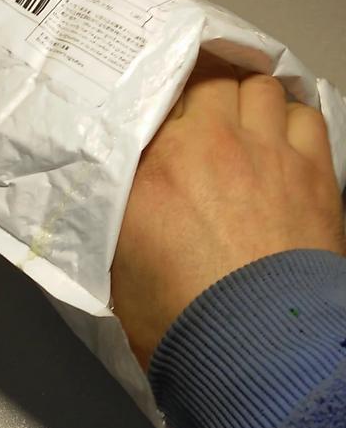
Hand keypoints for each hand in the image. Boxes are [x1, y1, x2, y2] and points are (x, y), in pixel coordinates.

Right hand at [111, 53, 345, 370]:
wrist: (256, 347)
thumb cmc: (182, 321)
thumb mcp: (118, 274)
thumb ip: (116, 222)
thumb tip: (120, 201)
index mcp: (149, 171)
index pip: (148, 104)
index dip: (155, 107)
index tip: (157, 119)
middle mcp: (206, 145)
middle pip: (206, 81)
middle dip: (203, 96)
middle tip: (202, 121)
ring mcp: (264, 151)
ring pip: (258, 86)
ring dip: (249, 101)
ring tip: (247, 125)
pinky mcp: (311, 169)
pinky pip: (306, 114)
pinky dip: (293, 119)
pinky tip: (285, 139)